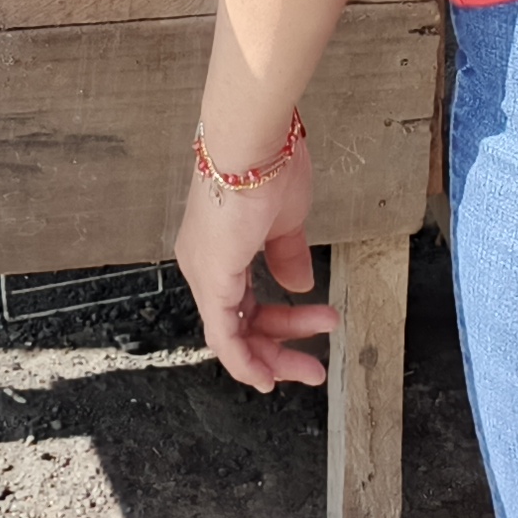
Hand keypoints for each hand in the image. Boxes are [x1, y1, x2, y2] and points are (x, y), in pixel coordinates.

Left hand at [176, 127, 337, 392]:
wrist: (256, 142)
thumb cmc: (271, 165)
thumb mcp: (286, 221)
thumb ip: (288, 256)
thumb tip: (298, 285)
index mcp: (220, 249)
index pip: (244, 303)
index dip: (273, 328)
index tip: (303, 341)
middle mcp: (204, 264)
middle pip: (239, 326)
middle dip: (279, 350)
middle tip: (313, 369)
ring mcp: (204, 272)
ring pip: (233, 335)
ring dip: (274, 356)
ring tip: (313, 367)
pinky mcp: (212, 277)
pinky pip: (224, 335)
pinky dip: (245, 360)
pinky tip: (267, 375)